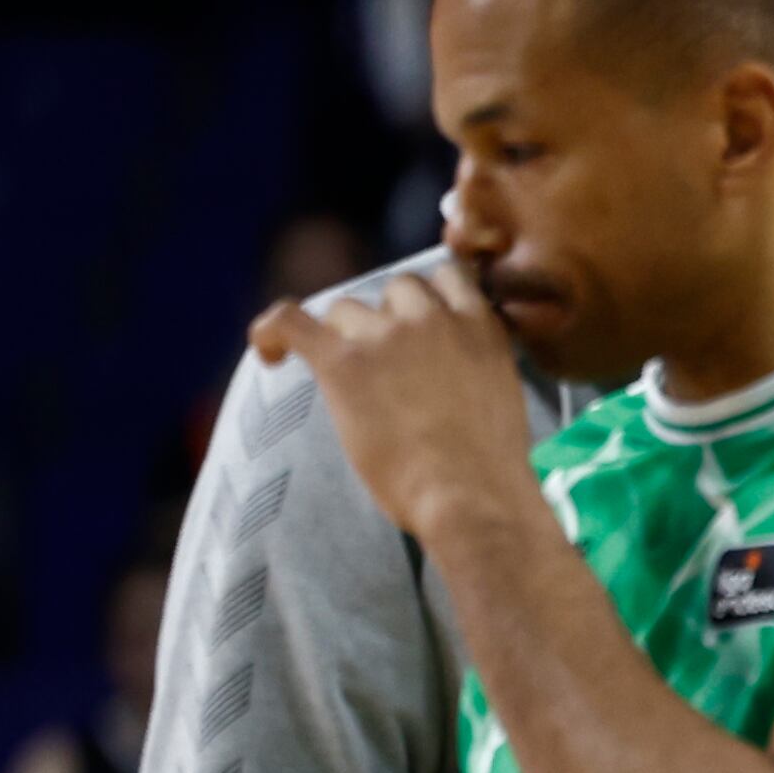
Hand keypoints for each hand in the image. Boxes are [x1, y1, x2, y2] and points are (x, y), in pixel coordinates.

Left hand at [248, 259, 536, 550]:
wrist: (470, 495)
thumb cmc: (490, 468)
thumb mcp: (503, 395)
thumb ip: (477, 364)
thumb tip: (452, 373)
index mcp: (481, 327)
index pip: (447, 277)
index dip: (428, 296)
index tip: (417, 320)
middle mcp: (433, 318)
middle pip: (396, 288)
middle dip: (389, 318)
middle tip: (384, 364)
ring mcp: (386, 335)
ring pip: (346, 309)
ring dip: (344, 337)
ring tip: (343, 380)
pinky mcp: (342, 361)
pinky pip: (289, 321)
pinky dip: (272, 331)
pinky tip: (270, 354)